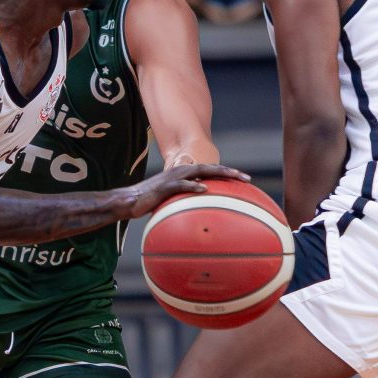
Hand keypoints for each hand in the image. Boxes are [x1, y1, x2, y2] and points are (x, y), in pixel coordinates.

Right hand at [120, 161, 250, 219]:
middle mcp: (182, 172)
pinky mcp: (164, 187)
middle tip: (248, 178)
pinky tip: (205, 189)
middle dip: (230, 172)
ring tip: (234, 178)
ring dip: (218, 173)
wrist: (130, 200)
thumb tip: (204, 209)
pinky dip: (193, 186)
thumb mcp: (175, 201)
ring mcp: (173, 178)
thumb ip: (189, 200)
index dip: (228, 173)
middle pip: (210, 168)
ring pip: (200, 171)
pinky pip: (181, 185)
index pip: (211, 171)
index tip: (246, 180)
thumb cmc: (152, 202)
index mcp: (185, 174)